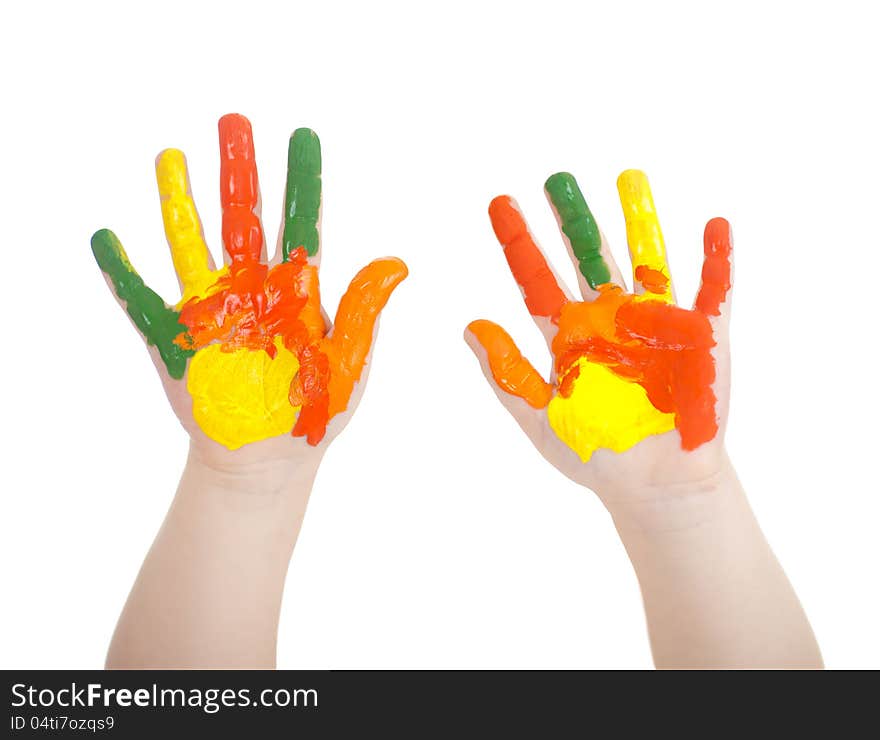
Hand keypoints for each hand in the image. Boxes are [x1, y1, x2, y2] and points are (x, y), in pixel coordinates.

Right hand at [91, 114, 406, 463]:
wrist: (267, 462)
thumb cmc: (313, 415)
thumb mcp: (349, 366)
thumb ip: (363, 313)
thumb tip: (398, 262)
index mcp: (296, 292)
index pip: (301, 224)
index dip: (302, 181)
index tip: (303, 136)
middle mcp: (252, 289)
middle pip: (243, 219)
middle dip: (239, 171)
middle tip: (234, 121)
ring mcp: (212, 310)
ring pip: (193, 244)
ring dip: (179, 203)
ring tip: (169, 157)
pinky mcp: (176, 340)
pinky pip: (144, 301)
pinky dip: (124, 272)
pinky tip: (107, 239)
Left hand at [465, 170, 731, 503]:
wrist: (654, 486)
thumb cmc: (598, 456)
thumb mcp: (540, 417)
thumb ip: (507, 373)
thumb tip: (469, 326)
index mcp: (570, 336)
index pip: (537, 279)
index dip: (519, 243)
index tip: (500, 203)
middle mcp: (609, 320)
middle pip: (587, 257)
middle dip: (572, 219)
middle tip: (556, 179)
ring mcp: (655, 322)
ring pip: (645, 258)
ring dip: (639, 219)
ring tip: (628, 177)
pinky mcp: (701, 336)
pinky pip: (712, 289)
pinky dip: (716, 259)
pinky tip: (713, 224)